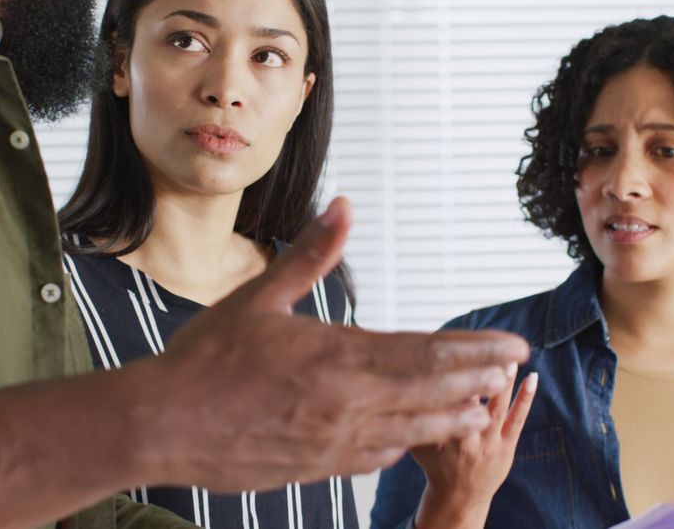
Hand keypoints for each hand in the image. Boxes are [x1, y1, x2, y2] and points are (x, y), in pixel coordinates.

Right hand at [138, 197, 530, 490]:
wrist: (161, 425)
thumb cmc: (203, 358)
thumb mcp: (258, 297)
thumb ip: (311, 255)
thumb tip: (343, 206)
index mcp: (337, 354)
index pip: (425, 351)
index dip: (474, 349)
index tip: (511, 345)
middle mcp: (347, 402)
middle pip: (431, 391)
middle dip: (476, 379)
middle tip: (512, 370)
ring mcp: (334, 441)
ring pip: (412, 429)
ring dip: (453, 415)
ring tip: (484, 405)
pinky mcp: (316, 467)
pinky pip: (374, 458)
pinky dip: (404, 444)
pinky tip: (415, 438)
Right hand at [411, 364, 538, 528]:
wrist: (457, 495)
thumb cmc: (435, 460)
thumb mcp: (415, 439)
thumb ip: (411, 413)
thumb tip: (401, 375)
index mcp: (437, 433)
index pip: (441, 398)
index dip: (446, 374)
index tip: (448, 348)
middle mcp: (462, 438)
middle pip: (469, 400)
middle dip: (476, 375)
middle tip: (482, 347)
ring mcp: (486, 442)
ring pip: (496, 407)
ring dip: (504, 381)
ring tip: (508, 356)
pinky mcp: (506, 446)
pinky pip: (517, 420)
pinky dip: (526, 399)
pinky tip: (533, 377)